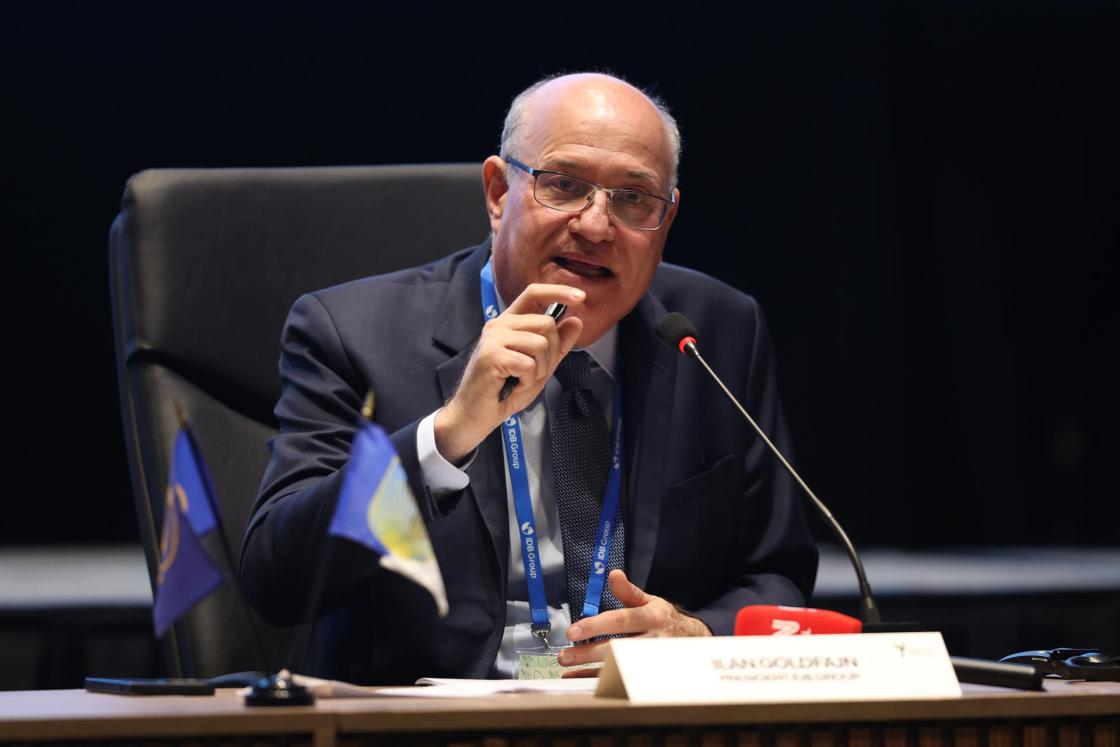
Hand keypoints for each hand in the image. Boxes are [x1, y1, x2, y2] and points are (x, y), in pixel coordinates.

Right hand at [434, 283, 584, 462]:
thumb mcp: (540, 367)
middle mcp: (500, 324)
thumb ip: (557, 345)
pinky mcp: (491, 355)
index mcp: (510, 322)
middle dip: (552, 352)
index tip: (581, 297)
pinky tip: (514, 385)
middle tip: (535, 372)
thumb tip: (576, 321)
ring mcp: (493, 338)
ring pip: (540, 343)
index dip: (558, 292)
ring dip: (540, 369)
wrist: (475, 414)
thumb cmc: (505, 391)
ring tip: (523, 379)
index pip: (534, 293)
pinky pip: (528, 363)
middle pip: (546, 323)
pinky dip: (528, 380)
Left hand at [557, 570, 710, 675]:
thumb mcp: (650, 601)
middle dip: (588, 653)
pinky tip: (578, 676)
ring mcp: (651, 661)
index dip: (596, 625)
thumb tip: (613, 574)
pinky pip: (618, 680)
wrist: (692, 642)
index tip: (573, 630)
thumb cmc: (663, 619)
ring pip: (617, 667)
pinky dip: (596, 679)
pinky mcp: (647, 675)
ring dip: (589, 669)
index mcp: (651, 617)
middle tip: (565, 655)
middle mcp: (652, 640)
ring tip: (567, 665)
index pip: (620, 620)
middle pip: (616, 648)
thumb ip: (628, 591)